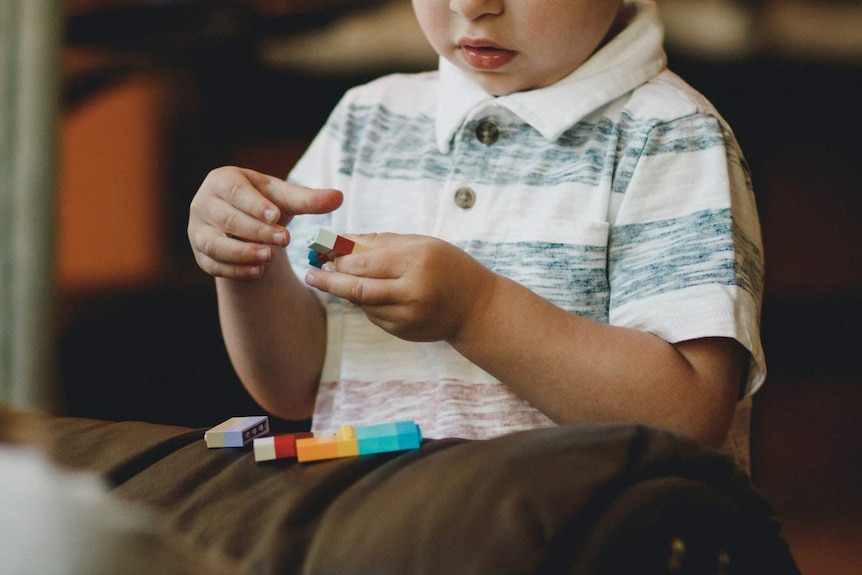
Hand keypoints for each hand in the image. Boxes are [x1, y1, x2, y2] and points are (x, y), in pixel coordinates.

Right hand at [188, 166, 342, 278]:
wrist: (246, 226)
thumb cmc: (265, 205)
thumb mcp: (286, 200)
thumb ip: (309, 200)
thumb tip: (339, 197)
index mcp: (222, 180)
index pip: (235, 191)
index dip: (254, 204)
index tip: (275, 215)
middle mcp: (203, 203)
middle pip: (226, 218)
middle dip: (255, 230)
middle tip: (283, 239)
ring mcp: (197, 230)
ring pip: (215, 244)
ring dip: (242, 252)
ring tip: (268, 257)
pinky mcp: (200, 255)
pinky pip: (213, 265)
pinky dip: (236, 270)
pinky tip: (258, 272)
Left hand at [305, 234, 497, 342]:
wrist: (477, 308)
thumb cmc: (448, 267)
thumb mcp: (421, 244)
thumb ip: (380, 241)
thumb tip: (340, 240)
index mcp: (417, 262)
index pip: (364, 262)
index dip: (338, 258)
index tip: (321, 252)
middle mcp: (412, 292)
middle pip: (356, 288)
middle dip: (330, 280)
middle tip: (312, 274)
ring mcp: (407, 316)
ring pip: (362, 304)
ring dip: (348, 291)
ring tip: (339, 278)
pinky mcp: (403, 332)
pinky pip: (374, 315)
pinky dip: (367, 303)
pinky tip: (372, 293)